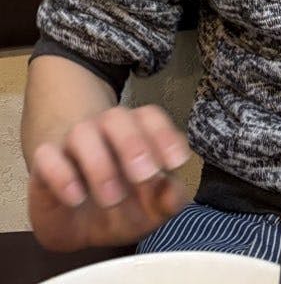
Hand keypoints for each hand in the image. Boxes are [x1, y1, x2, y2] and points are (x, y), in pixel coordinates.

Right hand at [28, 104, 190, 250]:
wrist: (75, 222)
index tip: (176, 163)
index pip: (150, 117)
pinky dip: (62, 175)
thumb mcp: (151, 208)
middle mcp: (104, 132)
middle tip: (145, 176)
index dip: (164, 134)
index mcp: (135, 134)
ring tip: (112, 198)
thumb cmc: (122, 205)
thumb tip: (174, 191)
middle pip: (117, 117)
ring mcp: (73, 145)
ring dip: (100, 165)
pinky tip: (76, 197)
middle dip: (133, 144)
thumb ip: (168, 198)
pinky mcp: (46, 166)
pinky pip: (47, 157)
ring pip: (82, 133)